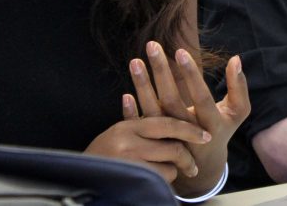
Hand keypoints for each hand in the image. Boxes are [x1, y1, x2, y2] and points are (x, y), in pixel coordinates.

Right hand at [85, 102, 209, 183]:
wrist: (81, 178)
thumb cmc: (105, 153)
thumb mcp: (121, 133)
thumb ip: (142, 122)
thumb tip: (165, 103)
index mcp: (130, 126)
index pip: (168, 124)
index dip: (190, 130)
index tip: (206, 136)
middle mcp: (128, 142)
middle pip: (173, 148)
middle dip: (187, 158)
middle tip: (192, 167)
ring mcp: (129, 163)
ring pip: (168, 167)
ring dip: (171, 172)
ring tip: (165, 174)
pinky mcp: (130, 180)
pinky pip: (159, 181)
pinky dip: (162, 182)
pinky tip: (156, 181)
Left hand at [129, 42, 249, 194]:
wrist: (203, 166)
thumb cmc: (221, 129)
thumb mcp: (237, 112)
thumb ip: (239, 87)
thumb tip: (236, 58)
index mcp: (210, 125)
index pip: (201, 97)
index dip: (191, 75)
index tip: (180, 51)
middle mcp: (188, 134)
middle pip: (172, 101)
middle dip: (161, 72)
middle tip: (152, 46)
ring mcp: (168, 141)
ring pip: (153, 113)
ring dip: (142, 86)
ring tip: (135, 61)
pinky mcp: (153, 145)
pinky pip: (140, 128)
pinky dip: (131, 112)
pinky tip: (125, 94)